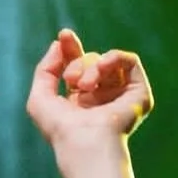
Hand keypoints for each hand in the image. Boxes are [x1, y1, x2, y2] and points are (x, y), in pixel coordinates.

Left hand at [26, 28, 153, 146]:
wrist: (84, 141)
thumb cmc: (60, 128)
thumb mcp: (39, 98)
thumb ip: (45, 69)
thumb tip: (59, 44)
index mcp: (79, 101)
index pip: (78, 66)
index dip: (70, 49)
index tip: (64, 35)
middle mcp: (101, 98)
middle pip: (89, 61)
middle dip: (77, 63)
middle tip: (71, 80)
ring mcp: (120, 96)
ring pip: (107, 62)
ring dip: (92, 66)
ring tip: (84, 85)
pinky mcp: (138, 93)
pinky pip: (129, 61)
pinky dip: (115, 57)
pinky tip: (103, 66)